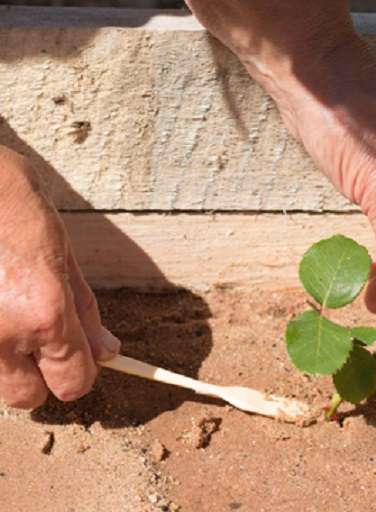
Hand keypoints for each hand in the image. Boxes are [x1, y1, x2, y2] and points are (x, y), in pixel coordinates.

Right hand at [0, 147, 119, 408]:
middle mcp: (1, 334)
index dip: (77, 375)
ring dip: (2, 360)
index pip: (73, 383)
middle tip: (35, 340)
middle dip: (36, 377)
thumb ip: (85, 314)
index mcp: (45, 314)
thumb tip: (108, 352)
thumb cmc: (16, 210)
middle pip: (26, 397)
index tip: (76, 362)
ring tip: (3, 313)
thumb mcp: (64, 258)